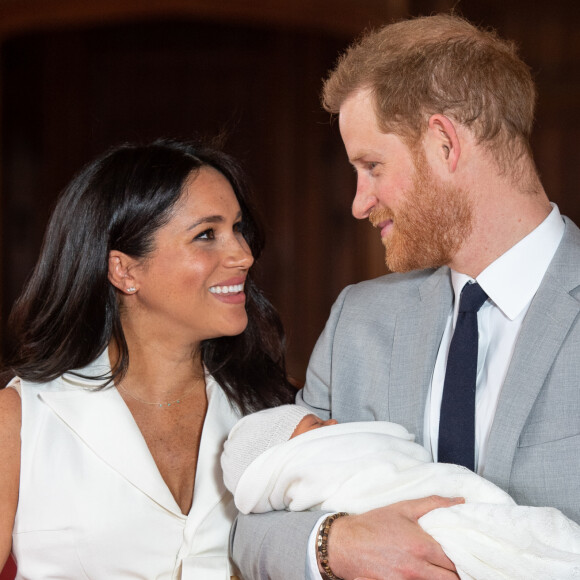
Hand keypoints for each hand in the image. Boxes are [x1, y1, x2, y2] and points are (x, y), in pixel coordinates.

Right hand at [327, 496, 463, 579]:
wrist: (344, 544)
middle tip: (459, 565)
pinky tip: (426, 574)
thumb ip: (434, 503)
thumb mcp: (403, 508)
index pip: (456, 560)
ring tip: (443, 569)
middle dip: (457, 573)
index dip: (464, 558)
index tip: (465, 553)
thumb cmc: (373, 525)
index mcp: (422, 546)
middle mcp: (417, 568)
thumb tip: (460, 502)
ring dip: (443, 578)